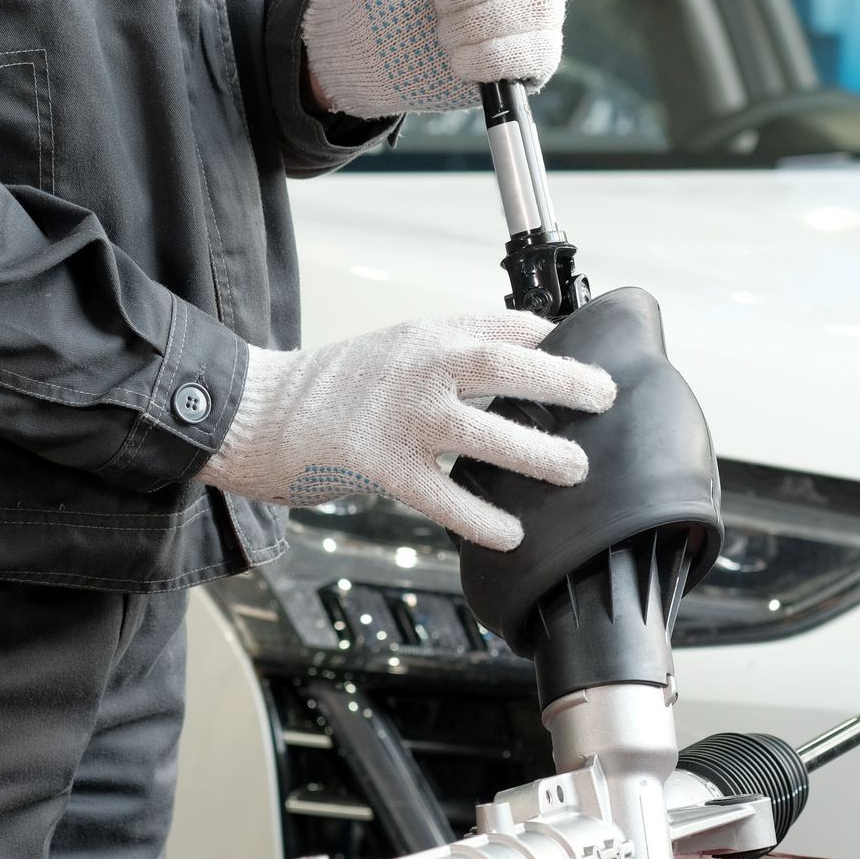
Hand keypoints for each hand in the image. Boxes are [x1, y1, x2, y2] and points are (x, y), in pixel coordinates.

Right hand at [200, 313, 614, 550]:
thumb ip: (449, 354)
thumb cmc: (329, 386)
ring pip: (483, 432)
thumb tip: (516, 368)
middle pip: (504, 367)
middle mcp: (418, 367)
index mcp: (426, 334)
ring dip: (536, 453)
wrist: (256, 409)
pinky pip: (443, 496)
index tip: (586, 360)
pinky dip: (480, 517)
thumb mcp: (394, 347)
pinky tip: (510, 532)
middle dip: (563, 382)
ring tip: (573, 469)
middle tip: (603, 400)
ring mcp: (400, 417)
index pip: (503, 326)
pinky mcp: (379, 465)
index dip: (552, 341)